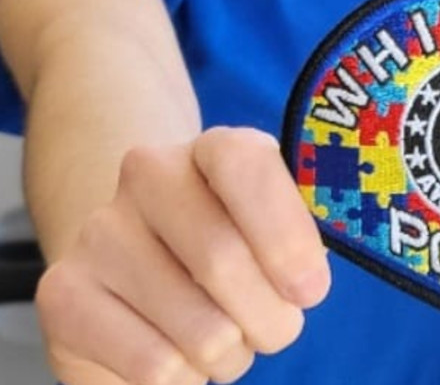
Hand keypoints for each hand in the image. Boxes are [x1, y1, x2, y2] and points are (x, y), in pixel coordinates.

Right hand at [35, 126, 330, 384]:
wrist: (144, 247)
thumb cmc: (234, 238)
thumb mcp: (275, 221)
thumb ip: (299, 237)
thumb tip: (306, 280)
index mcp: (212, 146)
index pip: (247, 167)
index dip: (287, 237)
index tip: (310, 291)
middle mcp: (148, 174)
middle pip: (223, 260)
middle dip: (271, 317)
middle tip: (276, 327)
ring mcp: (99, 232)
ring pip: (198, 329)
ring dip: (231, 354)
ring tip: (226, 339)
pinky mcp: (63, 295)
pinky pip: (153, 368)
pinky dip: (186, 379)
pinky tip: (180, 353)